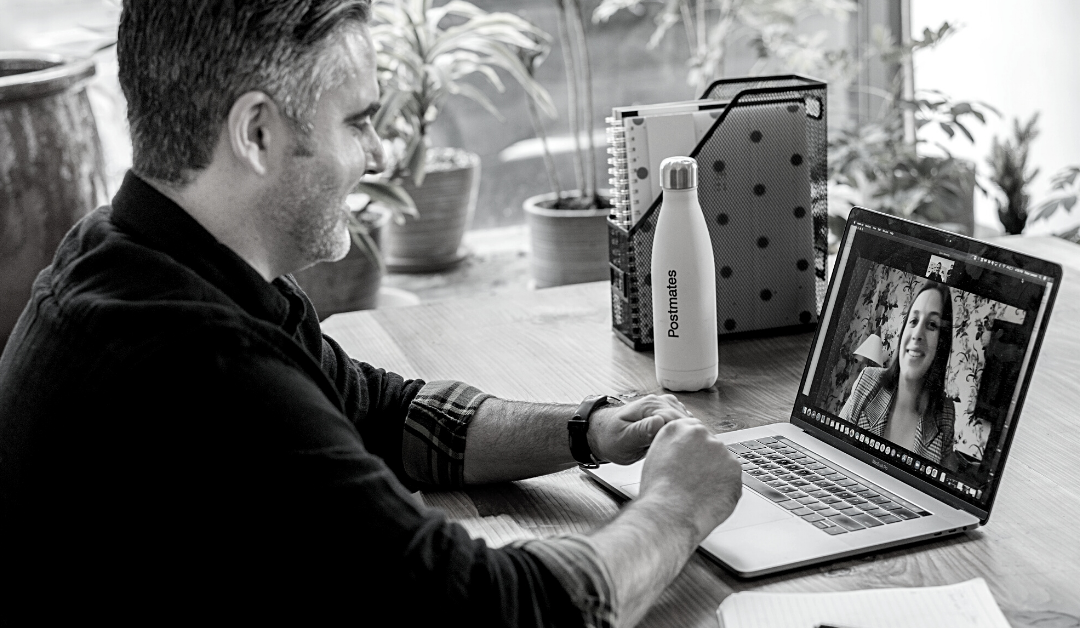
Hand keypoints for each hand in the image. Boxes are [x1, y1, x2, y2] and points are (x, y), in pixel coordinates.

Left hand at [587, 394, 692, 464]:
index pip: (677, 420)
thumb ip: (641, 431)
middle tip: (681, 457)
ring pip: (687, 422)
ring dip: (686, 437)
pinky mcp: (667, 414)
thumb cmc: (610, 438)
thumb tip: (659, 422)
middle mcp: (660, 402)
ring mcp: (665, 407)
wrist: (603, 434)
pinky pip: (683, 424)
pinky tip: (678, 447)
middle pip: (685, 421)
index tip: (682, 453)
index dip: (682, 438)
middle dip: (686, 438)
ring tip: (680, 453)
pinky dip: (683, 435)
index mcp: (649, 405)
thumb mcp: (623, 439)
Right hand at [638, 418, 741, 540]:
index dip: (693, 449)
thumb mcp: (655, 457)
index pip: (693, 430)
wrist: (669, 513)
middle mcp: (701, 434)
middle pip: (709, 445)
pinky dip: (724, 488)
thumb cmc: (658, 493)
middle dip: (706, 461)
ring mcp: (720, 451)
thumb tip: (684, 451)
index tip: (692, 460)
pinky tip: (709, 498)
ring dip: (716, 474)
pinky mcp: (735, 469)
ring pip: (722, 462)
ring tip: (698, 492)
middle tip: (694, 480)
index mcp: (678, 428)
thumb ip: (673, 447)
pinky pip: (732, 479)